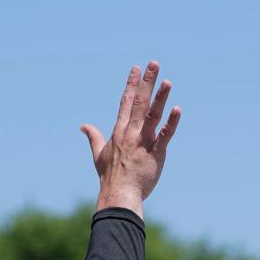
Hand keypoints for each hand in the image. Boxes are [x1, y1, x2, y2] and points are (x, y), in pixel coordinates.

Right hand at [81, 62, 180, 215]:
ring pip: (152, 115)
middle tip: (154, 63)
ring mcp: (143, 143)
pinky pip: (164, 136)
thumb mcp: (98, 154)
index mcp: (118, 131)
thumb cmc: (110, 177)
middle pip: (139, 102)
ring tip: (167, 81)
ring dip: (159, 97)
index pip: (125, 102)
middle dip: (146, 82)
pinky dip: (171, 123)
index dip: (131, 84)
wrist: (119, 195)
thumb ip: (93, 137)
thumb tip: (82, 126)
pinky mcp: (155, 154)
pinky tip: (177, 110)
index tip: (136, 68)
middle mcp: (130, 133)